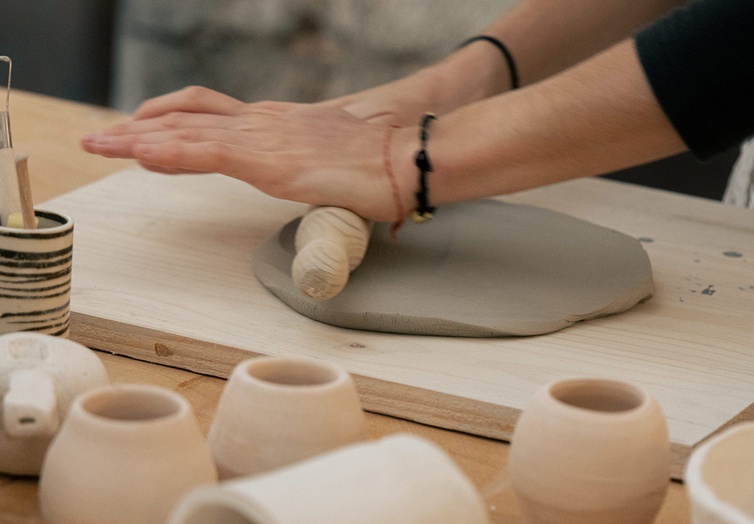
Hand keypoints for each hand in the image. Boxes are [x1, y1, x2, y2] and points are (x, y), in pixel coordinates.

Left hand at [81, 86, 407, 220]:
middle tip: (101, 137)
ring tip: (100, 142)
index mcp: (278, 124)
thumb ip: (316, 174)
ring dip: (138, 138)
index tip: (137, 131)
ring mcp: (266, 138)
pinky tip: (141, 153)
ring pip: (188, 132)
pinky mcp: (272, 160)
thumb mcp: (337, 167)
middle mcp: (265, 123)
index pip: (208, 115)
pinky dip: (170, 152)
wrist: (410, 160)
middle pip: (187, 117)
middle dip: (138, 128)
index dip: (168, 120)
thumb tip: (320, 188)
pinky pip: (209, 153)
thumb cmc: (385, 166)